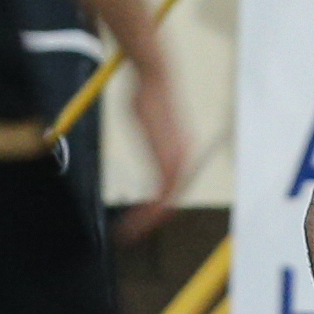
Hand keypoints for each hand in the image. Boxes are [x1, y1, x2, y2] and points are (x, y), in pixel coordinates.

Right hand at [117, 58, 187, 241]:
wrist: (156, 79)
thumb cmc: (148, 96)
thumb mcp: (146, 122)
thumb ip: (148, 139)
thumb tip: (143, 133)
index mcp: (180, 153)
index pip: (172, 188)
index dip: (159, 206)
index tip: (142, 218)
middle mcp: (184, 159)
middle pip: (171, 199)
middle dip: (152, 220)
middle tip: (133, 234)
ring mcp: (179, 160)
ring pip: (167, 202)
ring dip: (147, 221)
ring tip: (129, 233)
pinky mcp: (169, 160)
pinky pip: (162, 195)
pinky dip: (148, 212)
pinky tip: (135, 222)